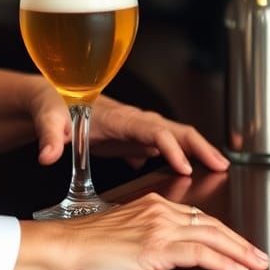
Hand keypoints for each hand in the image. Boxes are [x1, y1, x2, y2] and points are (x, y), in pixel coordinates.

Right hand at [18, 193, 269, 269]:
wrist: (67, 245)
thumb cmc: (88, 243)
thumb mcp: (125, 231)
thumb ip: (149, 233)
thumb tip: (169, 248)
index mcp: (151, 204)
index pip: (196, 217)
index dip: (222, 232)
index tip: (239, 244)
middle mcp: (158, 210)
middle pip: (210, 224)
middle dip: (239, 241)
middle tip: (259, 254)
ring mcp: (159, 226)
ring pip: (211, 235)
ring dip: (239, 251)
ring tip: (257, 263)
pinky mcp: (157, 245)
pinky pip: (200, 251)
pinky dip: (223, 260)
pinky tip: (236, 269)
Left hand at [27, 81, 228, 173]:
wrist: (47, 96)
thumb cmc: (50, 104)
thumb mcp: (47, 119)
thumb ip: (48, 136)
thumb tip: (47, 156)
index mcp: (115, 116)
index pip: (150, 129)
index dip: (169, 146)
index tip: (185, 166)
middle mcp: (129, 119)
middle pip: (171, 129)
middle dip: (198, 145)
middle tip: (222, 165)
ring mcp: (132, 128)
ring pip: (170, 136)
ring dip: (195, 150)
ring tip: (219, 168)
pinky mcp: (129, 137)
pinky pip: (160, 145)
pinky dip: (177, 156)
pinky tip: (189, 173)